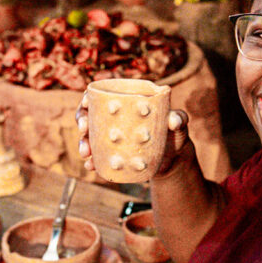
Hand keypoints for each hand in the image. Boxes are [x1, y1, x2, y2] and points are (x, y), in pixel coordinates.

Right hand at [76, 95, 190, 175]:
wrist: (174, 159)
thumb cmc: (176, 135)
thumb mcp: (180, 125)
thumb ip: (180, 119)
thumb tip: (173, 120)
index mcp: (126, 103)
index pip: (101, 96)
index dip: (88, 99)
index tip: (85, 104)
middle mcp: (115, 119)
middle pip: (90, 115)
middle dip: (81, 121)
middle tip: (83, 130)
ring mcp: (112, 137)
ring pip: (90, 137)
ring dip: (83, 144)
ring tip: (86, 154)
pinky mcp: (113, 154)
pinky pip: (97, 157)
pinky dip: (92, 161)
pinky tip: (90, 166)